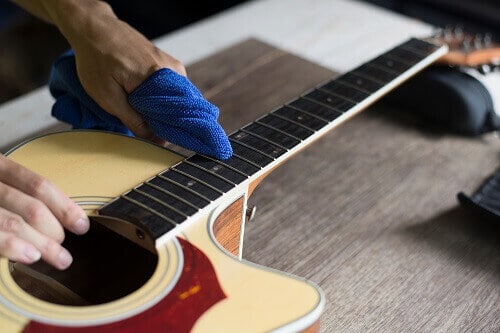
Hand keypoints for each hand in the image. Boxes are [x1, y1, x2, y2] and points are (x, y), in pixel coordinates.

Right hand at [0, 154, 88, 269]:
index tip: (82, 225)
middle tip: (63, 246)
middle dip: (54, 230)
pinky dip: (14, 247)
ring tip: (61, 259)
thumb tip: (56, 222)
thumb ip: (20, 196)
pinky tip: (32, 256)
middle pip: (32, 207)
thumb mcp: (0, 187)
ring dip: (44, 244)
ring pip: (16, 223)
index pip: (38, 185)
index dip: (65, 207)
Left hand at [58, 1, 187, 143]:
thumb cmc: (95, 60)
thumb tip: (155, 140)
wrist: (93, 28)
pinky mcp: (166, 62)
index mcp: (158, 77)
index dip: (171, 131)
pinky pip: (171, 87)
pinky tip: (148, 101)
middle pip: (180, 106)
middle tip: (150, 131)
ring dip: (163, 110)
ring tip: (145, 115)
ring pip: (176, 97)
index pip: (178, 114)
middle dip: (167, 121)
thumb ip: (133, 120)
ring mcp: (171, 63)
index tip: (162, 143)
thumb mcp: (108, 97)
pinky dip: (162, 98)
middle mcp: (171, 69)